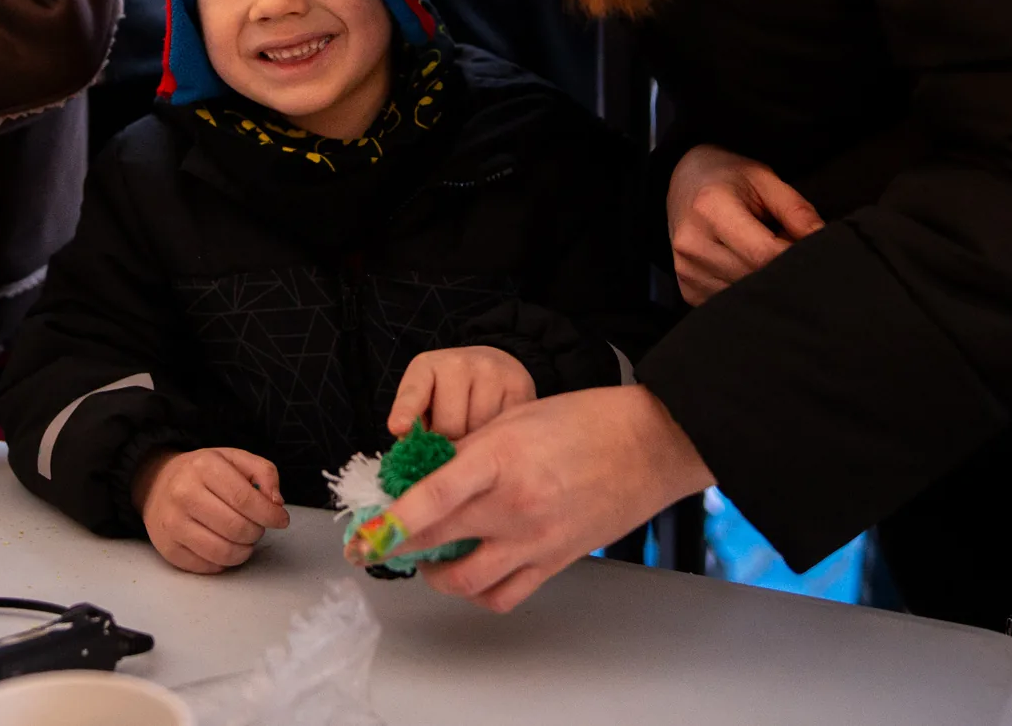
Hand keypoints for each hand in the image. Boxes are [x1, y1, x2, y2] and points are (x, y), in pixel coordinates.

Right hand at [131, 447, 289, 573]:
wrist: (157, 484)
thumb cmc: (202, 473)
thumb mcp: (234, 459)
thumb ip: (264, 473)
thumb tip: (276, 503)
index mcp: (203, 467)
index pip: (244, 499)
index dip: (269, 514)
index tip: (281, 519)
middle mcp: (183, 494)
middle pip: (236, 528)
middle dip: (256, 532)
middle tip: (257, 527)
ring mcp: (173, 524)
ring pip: (224, 553)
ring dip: (244, 550)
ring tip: (244, 538)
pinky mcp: (168, 548)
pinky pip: (209, 567)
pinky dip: (225, 561)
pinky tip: (224, 545)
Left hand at [350, 385, 711, 610]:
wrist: (649, 443)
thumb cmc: (584, 419)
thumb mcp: (514, 418)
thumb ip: (469, 450)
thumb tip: (426, 475)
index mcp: (501, 459)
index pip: (432, 498)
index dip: (391, 522)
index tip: (362, 535)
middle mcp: (515, 506)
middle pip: (437, 541)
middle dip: (398, 547)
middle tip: (378, 543)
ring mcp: (536, 540)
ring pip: (466, 581)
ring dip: (436, 576)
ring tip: (429, 561)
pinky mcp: (556, 561)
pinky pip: (504, 595)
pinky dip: (479, 592)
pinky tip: (471, 572)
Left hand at [389, 346, 534, 439]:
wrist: (492, 364)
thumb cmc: (449, 393)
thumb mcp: (426, 402)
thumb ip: (418, 428)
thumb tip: (419, 465)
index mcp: (426, 367)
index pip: (413, 391)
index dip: (406, 411)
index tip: (399, 427)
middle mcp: (457, 363)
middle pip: (450, 426)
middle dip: (449, 445)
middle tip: (453, 447)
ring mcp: (491, 372)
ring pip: (481, 431)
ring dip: (478, 445)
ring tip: (477, 435)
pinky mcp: (519, 385)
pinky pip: (508, 429)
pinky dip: (502, 440)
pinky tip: (498, 433)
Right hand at [666, 144, 821, 304]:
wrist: (683, 182)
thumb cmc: (727, 178)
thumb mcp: (765, 180)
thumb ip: (797, 210)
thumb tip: (824, 241)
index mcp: (711, 209)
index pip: (763, 253)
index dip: (795, 258)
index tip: (814, 252)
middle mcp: (692, 243)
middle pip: (755, 278)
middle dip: (782, 270)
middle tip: (789, 248)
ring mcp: (686, 270)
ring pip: (744, 296)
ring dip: (765, 282)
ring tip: (765, 255)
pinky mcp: (687, 289)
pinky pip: (729, 303)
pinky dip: (747, 290)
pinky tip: (747, 268)